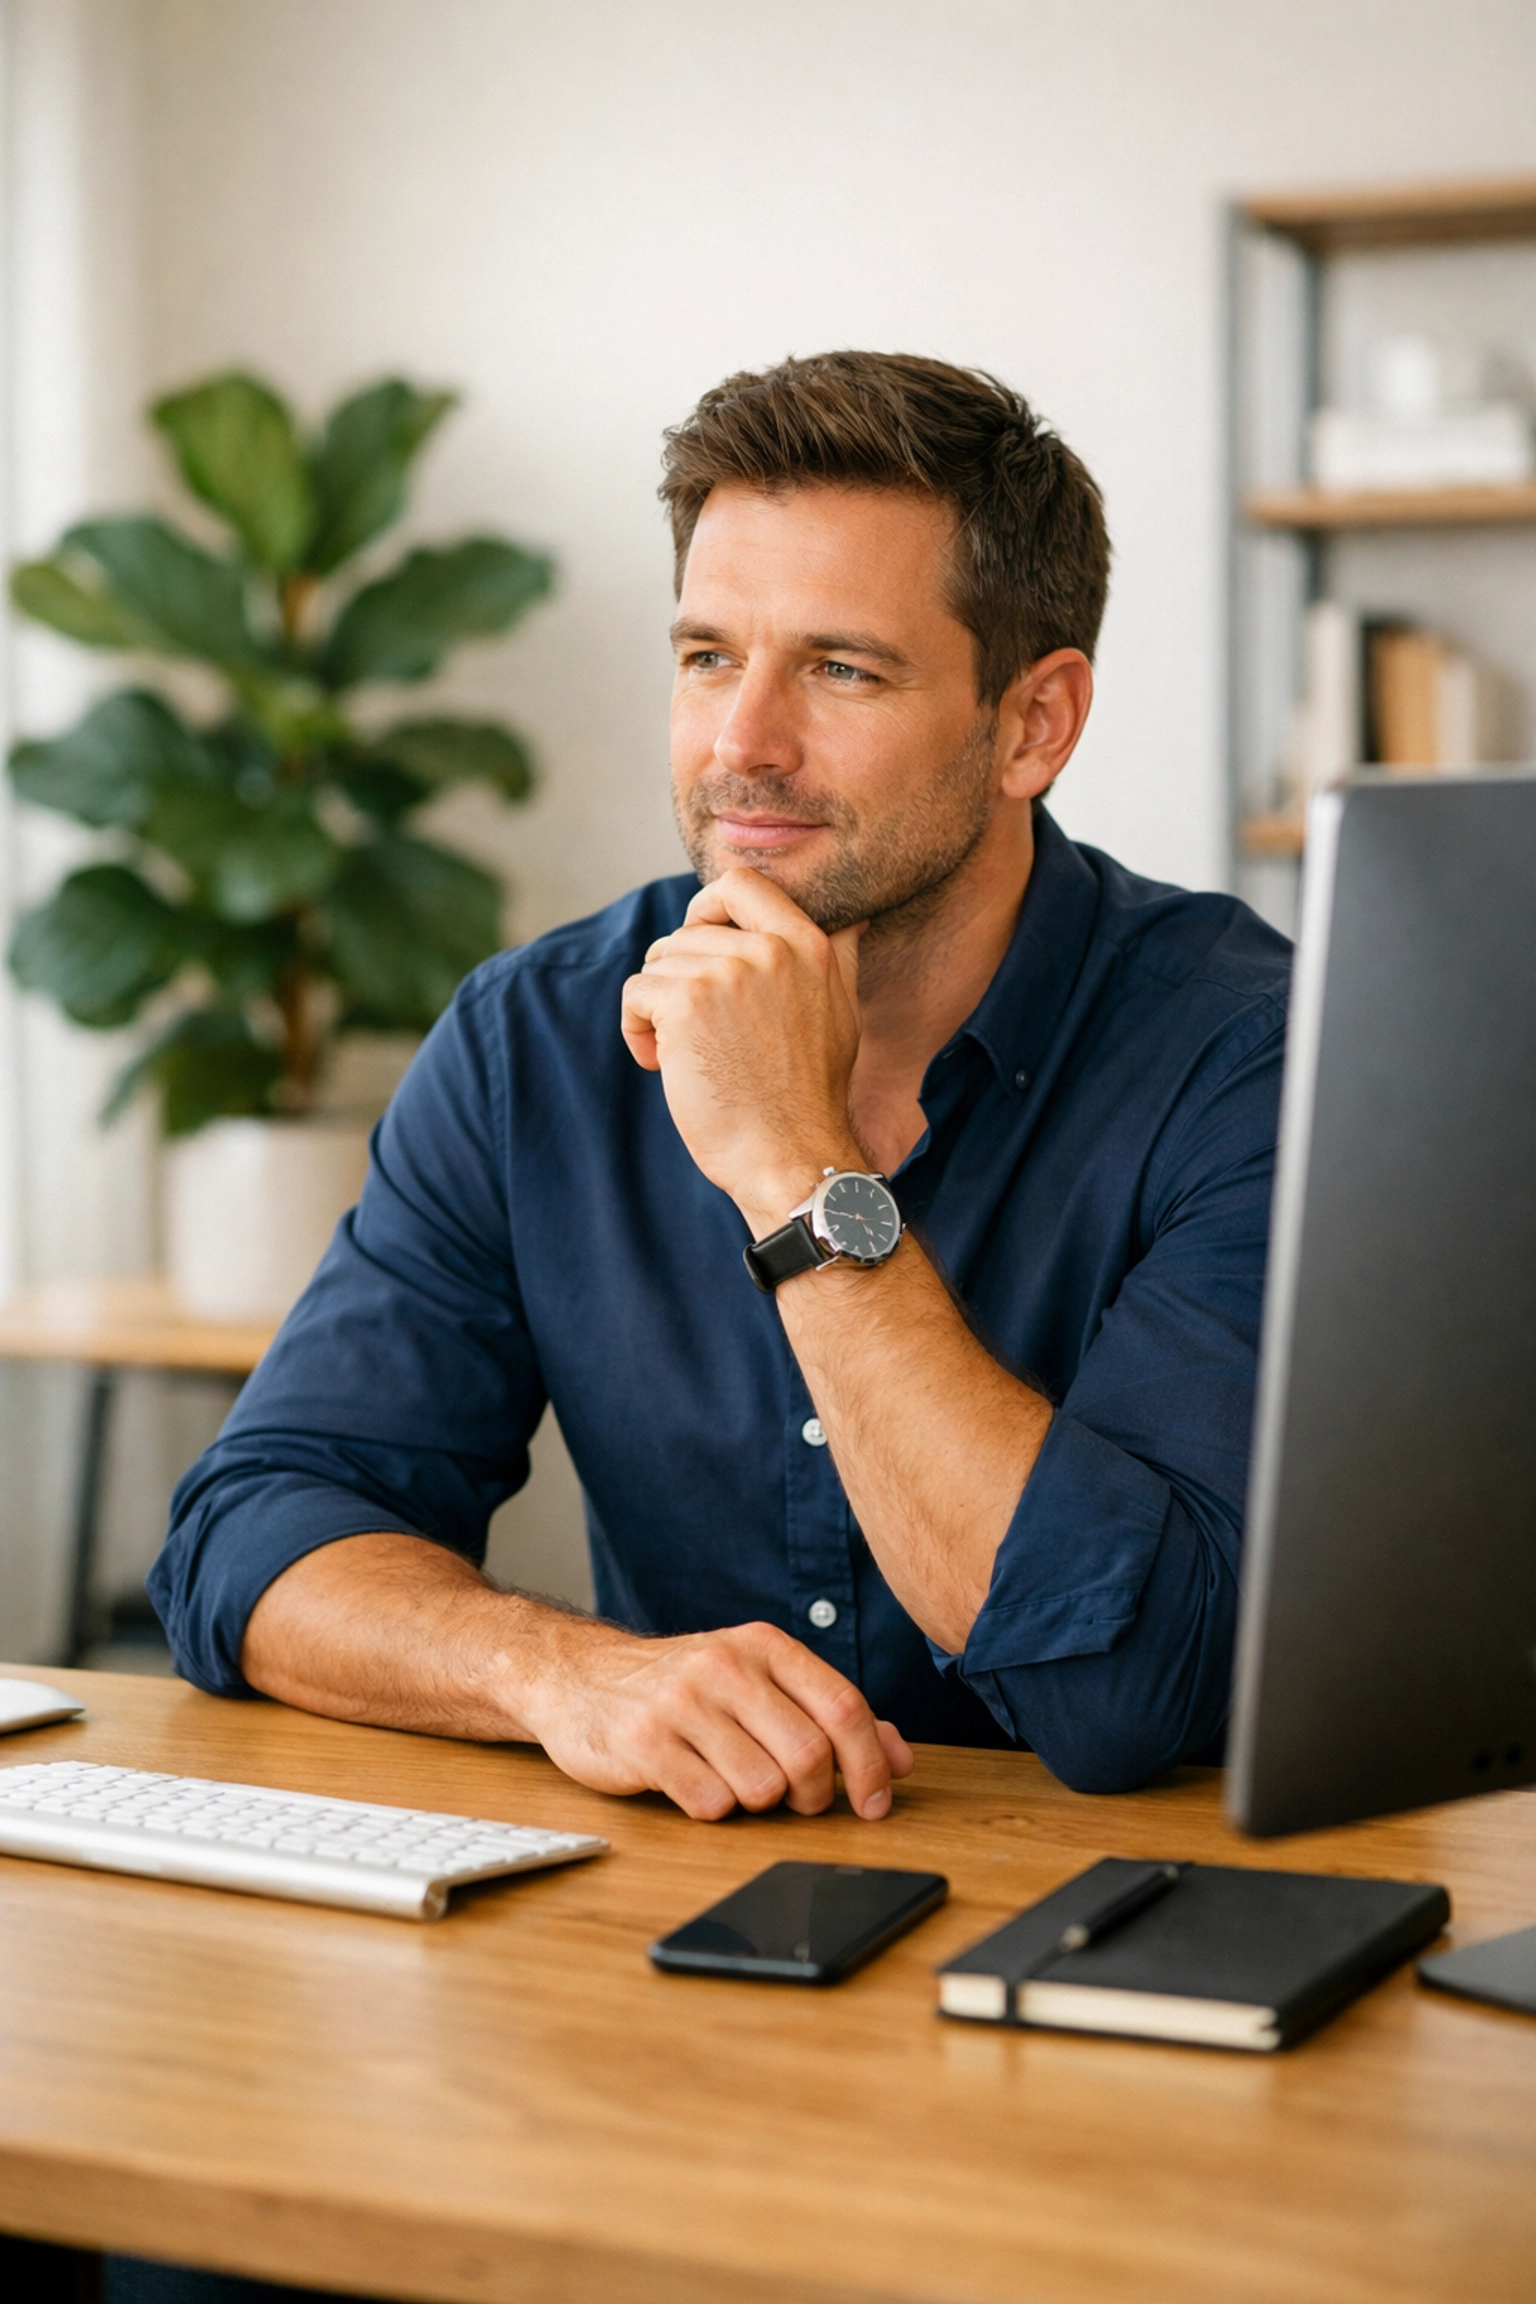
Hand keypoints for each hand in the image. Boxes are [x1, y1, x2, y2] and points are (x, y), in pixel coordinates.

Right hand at [516, 1615, 913, 1820]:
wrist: (579, 1676)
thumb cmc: (682, 1686)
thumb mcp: (756, 1679)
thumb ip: (827, 1712)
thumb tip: (899, 1757)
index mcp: (764, 1646)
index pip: (844, 1707)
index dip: (871, 1765)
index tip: (875, 1804)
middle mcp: (725, 1666)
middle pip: (810, 1755)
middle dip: (813, 1795)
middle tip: (796, 1800)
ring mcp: (681, 1703)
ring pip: (762, 1787)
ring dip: (759, 1803)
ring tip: (735, 1782)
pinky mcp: (643, 1744)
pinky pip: (710, 1804)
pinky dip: (713, 1809)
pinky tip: (695, 1784)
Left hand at [620, 868, 865, 1230]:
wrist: (789, 1156)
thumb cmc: (809, 1095)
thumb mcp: (842, 1013)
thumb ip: (838, 957)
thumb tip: (852, 919)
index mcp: (810, 944)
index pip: (741, 883)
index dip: (706, 908)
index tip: (700, 947)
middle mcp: (770, 949)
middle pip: (686, 931)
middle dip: (677, 974)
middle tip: (693, 1025)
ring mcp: (726, 972)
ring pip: (658, 963)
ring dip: (658, 1008)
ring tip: (683, 1053)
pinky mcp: (686, 1003)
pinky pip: (636, 992)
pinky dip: (637, 1028)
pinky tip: (663, 1064)